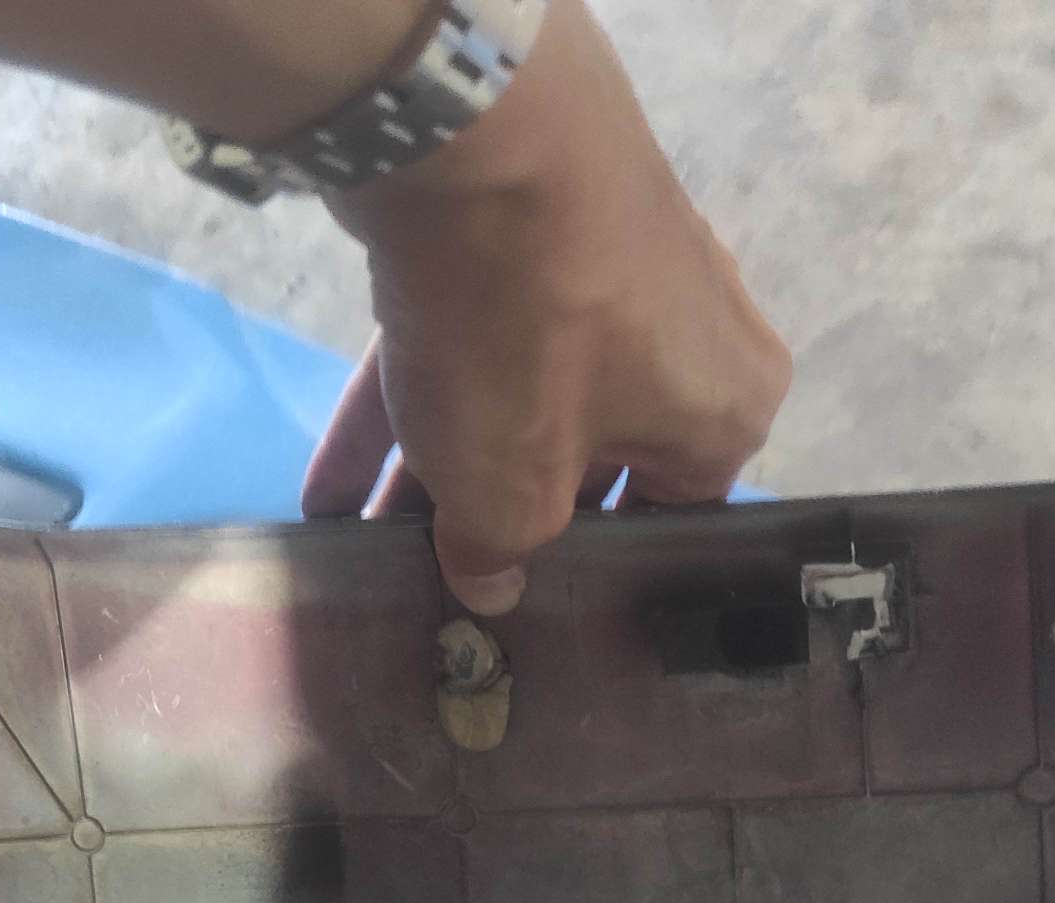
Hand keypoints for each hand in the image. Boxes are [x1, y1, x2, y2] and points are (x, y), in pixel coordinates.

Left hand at [302, 0, 789, 613]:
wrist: (479, 141)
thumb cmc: (532, 346)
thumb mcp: (511, 489)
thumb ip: (502, 549)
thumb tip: (489, 585)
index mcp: (726, 412)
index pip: (666, 517)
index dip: (583, 569)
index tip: (516, 608)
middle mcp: (688, 335)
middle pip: (581, 454)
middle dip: (492, 517)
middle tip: (424, 582)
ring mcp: (607, 267)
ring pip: (514, 396)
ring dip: (431, 474)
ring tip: (357, 546)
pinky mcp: (527, 223)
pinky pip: (469, 339)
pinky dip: (406, 407)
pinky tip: (329, 482)